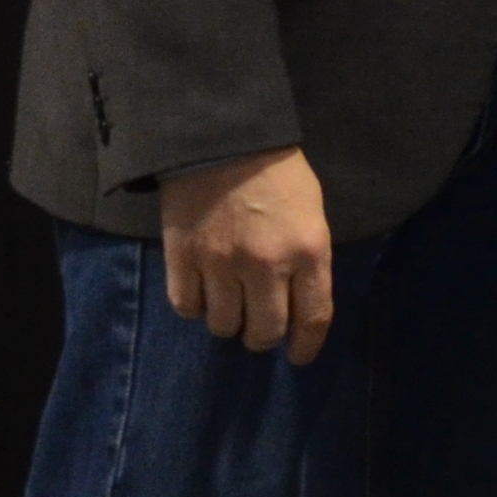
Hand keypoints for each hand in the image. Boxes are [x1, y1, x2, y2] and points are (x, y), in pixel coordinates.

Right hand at [162, 147, 334, 363]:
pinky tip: (201, 293)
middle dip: (263, 338)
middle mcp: (266, 265)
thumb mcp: (312, 213)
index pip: (312, 318)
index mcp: (308, 251)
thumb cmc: (278, 173)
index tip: (298, 357)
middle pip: (264, 332)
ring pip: (223, 325)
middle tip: (259, 330)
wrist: (224, 138)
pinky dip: (194, 307)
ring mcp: (221, 263)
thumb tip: (299, 302)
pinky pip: (186, 306)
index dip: (306, 347)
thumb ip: (308, 258)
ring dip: (228, 322)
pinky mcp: (183, 257)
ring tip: (229, 306)